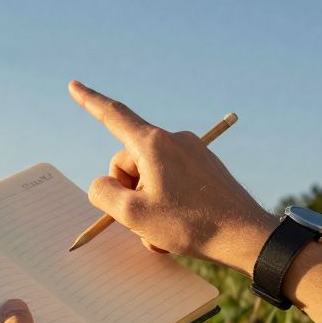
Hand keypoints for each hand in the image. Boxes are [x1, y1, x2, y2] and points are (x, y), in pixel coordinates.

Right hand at [68, 80, 277, 273]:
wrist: (247, 237)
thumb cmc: (190, 225)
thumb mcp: (134, 215)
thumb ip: (104, 194)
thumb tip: (102, 186)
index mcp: (153, 144)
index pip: (113, 115)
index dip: (89, 101)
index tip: (74, 85)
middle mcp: (173, 140)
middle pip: (129, 161)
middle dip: (127, 191)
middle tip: (143, 221)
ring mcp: (193, 152)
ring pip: (150, 175)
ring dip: (148, 202)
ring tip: (164, 229)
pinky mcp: (206, 167)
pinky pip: (172, 180)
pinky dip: (167, 203)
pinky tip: (180, 225)